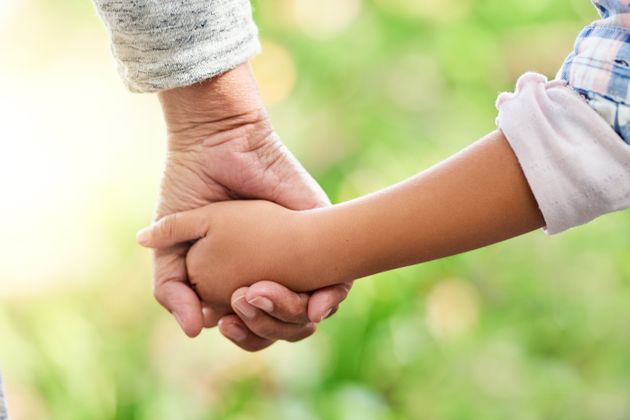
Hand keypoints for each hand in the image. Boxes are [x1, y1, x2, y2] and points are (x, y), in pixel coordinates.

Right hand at [144, 63, 351, 349]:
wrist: (216, 143)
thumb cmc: (191, 189)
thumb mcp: (171, 248)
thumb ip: (172, 290)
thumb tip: (195, 332)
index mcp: (241, 279)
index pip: (254, 327)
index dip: (243, 334)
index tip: (225, 322)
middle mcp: (274, 271)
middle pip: (284, 325)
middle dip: (266, 328)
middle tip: (242, 303)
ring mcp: (301, 255)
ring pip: (311, 310)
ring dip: (291, 317)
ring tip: (259, 294)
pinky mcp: (325, 232)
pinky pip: (339, 280)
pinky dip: (329, 300)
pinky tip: (313, 307)